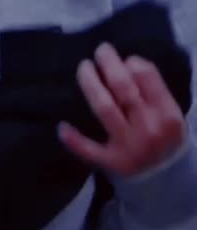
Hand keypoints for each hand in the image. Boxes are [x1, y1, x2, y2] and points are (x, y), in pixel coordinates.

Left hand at [58, 43, 187, 176]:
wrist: (165, 178)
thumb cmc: (162, 134)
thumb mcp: (166, 111)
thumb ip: (151, 89)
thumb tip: (124, 62)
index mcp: (166, 113)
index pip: (146, 75)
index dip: (131, 62)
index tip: (123, 59)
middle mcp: (149, 128)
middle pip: (123, 87)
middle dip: (108, 63)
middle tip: (100, 51)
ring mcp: (129, 146)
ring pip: (104, 108)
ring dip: (90, 84)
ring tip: (83, 67)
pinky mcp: (112, 163)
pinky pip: (89, 149)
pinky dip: (74, 139)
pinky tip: (62, 126)